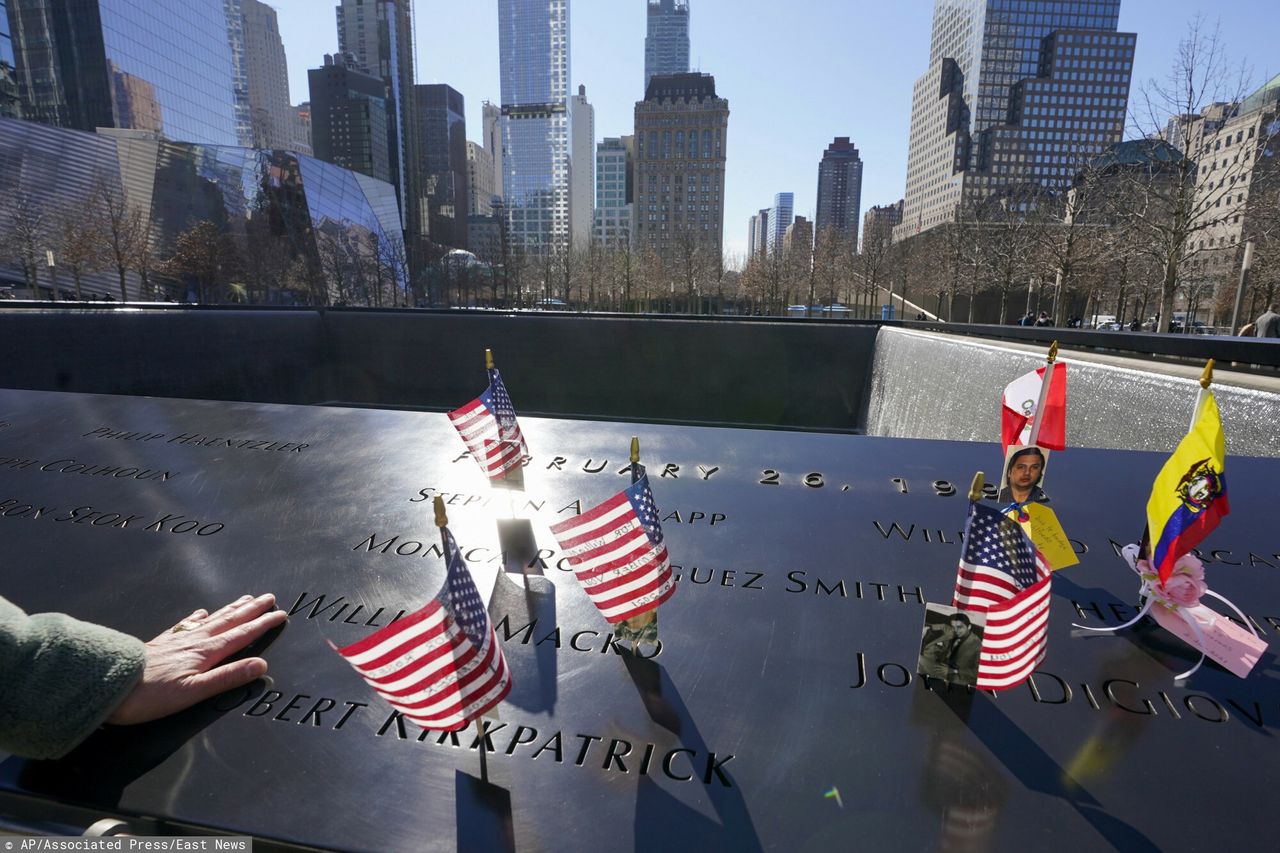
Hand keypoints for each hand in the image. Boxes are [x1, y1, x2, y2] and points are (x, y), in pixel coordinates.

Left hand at [107, 594, 287, 725]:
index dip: (262, 624)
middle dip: (251, 610)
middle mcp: (194, 641)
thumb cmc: (150, 695)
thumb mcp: (194, 692)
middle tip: (269, 597)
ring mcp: (177, 639)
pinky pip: (186, 623)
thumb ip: (228, 678)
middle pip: (229, 621)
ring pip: (211, 619)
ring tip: (245, 598)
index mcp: (206, 653)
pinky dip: (198, 616)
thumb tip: (261, 666)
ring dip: (231, 609)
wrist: (109, 684)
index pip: (241, 635)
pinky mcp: (162, 643)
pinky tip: (201, 613)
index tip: (279, 614)